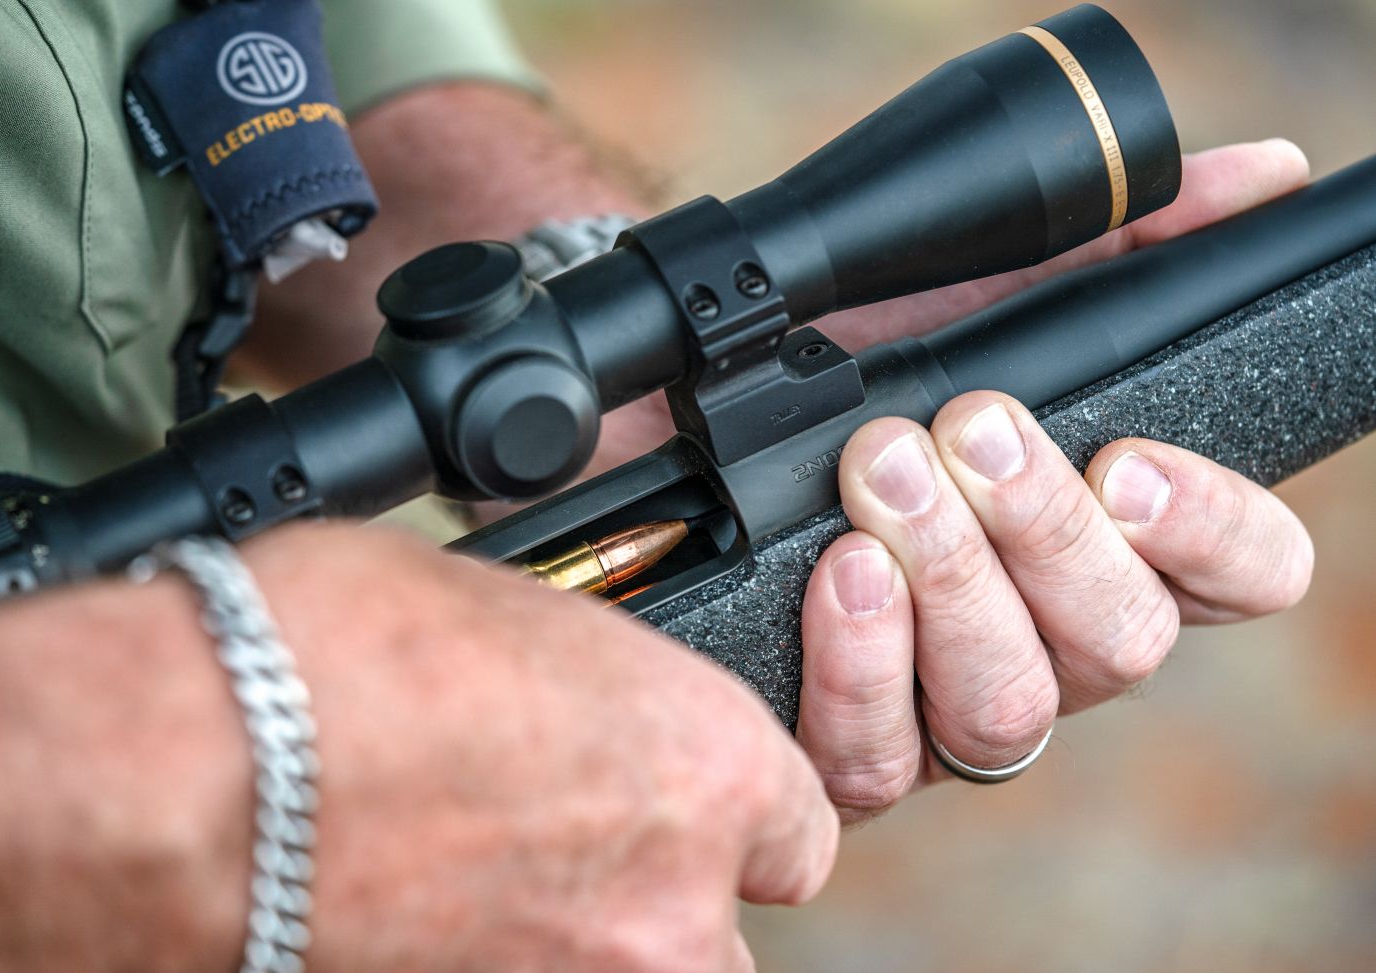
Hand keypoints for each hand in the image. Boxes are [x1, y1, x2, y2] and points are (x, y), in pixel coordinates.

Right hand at [0, 524, 836, 971]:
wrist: (172, 777)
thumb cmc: (322, 655)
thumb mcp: (503, 616)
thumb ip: (589, 691)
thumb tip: (578, 715)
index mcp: (705, 766)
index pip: (795, 824)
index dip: (734, 812)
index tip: (677, 805)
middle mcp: (668, 908)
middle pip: (718, 935)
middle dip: (656, 897)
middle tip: (558, 854)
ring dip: (581, 947)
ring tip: (482, 893)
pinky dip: (499, 968)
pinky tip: (422, 921)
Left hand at [790, 139, 1316, 821]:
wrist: (698, 408)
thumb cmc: (861, 359)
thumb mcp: (982, 293)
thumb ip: (1118, 247)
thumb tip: (1257, 179)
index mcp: (1115, 548)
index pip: (1242, 573)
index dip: (1214, 529)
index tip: (1129, 461)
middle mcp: (1051, 644)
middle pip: (1119, 641)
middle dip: (1043, 528)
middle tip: (967, 427)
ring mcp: (951, 709)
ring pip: (1006, 707)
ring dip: (951, 580)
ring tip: (883, 475)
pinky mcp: (853, 748)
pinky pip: (879, 755)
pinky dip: (861, 665)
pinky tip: (839, 576)